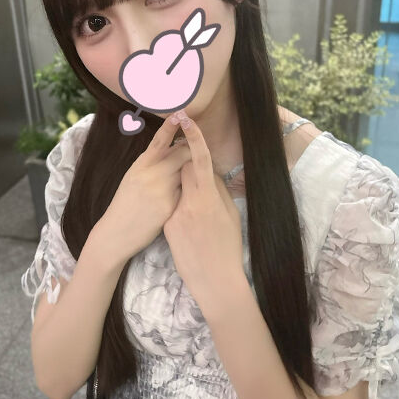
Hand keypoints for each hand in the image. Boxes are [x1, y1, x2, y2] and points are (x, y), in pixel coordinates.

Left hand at [163, 112, 244, 313]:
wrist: (215, 280)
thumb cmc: (229, 247)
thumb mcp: (230, 215)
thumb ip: (219, 190)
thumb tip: (211, 172)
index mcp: (208, 197)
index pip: (199, 159)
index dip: (193, 137)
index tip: (186, 118)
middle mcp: (190, 202)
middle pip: (184, 169)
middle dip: (188, 164)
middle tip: (195, 169)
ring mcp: (176, 214)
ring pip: (176, 188)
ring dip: (184, 188)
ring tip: (198, 209)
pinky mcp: (167, 226)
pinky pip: (172, 206)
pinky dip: (179, 208)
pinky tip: (192, 226)